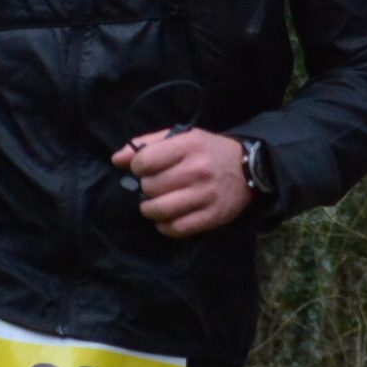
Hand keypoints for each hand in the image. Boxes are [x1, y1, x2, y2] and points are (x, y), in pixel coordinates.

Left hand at [110, 126, 250, 237]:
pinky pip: (176, 228)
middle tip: (154, 186)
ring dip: (150, 209)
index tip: (144, 168)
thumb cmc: (208, 150)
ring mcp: (206, 195)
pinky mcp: (212, 216)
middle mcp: (197, 170)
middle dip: (146, 187)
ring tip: (154, 204)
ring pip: (160, 210)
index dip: (137, 167)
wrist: (250, 167)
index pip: (145, 161)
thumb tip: (117, 159)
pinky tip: (166, 219)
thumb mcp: (181, 137)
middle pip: (150, 187)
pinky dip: (164, 226)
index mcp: (188, 146)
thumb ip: (147, 144)